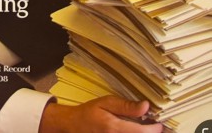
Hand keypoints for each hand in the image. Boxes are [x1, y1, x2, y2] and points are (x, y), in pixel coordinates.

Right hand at [39, 96, 162, 132]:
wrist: (73, 126)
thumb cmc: (89, 112)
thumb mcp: (106, 103)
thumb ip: (126, 106)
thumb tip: (146, 106)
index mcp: (114, 128)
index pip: (142, 132)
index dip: (155, 129)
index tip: (159, 123)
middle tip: (155, 127)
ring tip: (146, 129)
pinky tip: (136, 131)